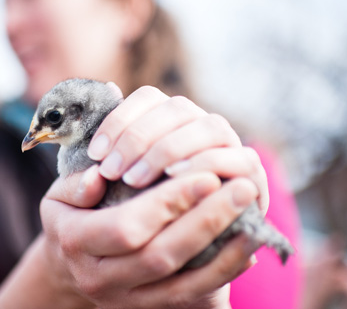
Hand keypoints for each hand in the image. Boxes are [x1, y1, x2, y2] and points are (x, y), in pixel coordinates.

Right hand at [41, 166, 258, 307]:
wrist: (68, 263)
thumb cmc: (70, 216)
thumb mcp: (59, 196)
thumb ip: (75, 185)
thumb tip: (97, 177)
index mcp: (75, 242)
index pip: (126, 227)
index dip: (168, 203)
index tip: (205, 175)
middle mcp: (99, 277)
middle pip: (160, 255)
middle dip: (205, 221)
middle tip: (240, 189)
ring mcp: (125, 298)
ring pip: (181, 282)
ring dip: (223, 252)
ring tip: (254, 220)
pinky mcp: (148, 306)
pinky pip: (190, 295)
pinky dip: (222, 273)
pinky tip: (246, 247)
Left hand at [87, 85, 268, 214]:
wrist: (174, 254)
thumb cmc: (134, 213)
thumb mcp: (106, 187)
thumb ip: (101, 150)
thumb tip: (108, 92)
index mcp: (169, 120)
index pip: (149, 97)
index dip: (119, 120)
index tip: (95, 153)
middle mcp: (201, 125)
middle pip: (178, 107)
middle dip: (139, 137)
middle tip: (111, 170)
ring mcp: (230, 146)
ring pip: (210, 126)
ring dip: (169, 149)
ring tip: (134, 180)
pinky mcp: (251, 174)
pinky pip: (238, 158)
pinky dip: (205, 164)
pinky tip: (173, 180)